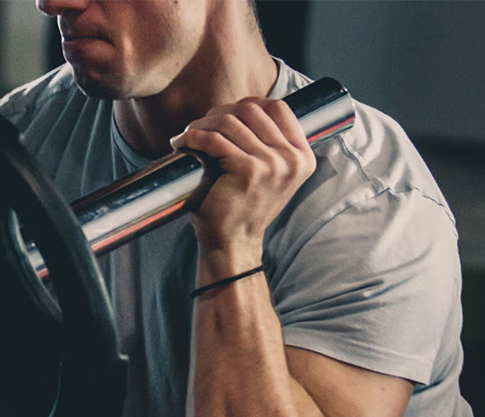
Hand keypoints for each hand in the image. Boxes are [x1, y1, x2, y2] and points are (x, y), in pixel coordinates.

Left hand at [170, 97, 315, 265]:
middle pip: (252, 110)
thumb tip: (240, 107)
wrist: (232, 243)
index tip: (224, 115)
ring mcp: (273, 164)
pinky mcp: (248, 170)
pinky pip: (214, 140)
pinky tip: (182, 144)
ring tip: (187, 135)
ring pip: (230, 122)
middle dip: (220, 113)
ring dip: (202, 124)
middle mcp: (292, 159)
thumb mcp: (267, 174)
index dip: (247, 104)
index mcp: (302, 157)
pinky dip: (192, 138)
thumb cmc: (241, 208)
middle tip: (200, 126)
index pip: (278, 108)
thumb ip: (266, 143)